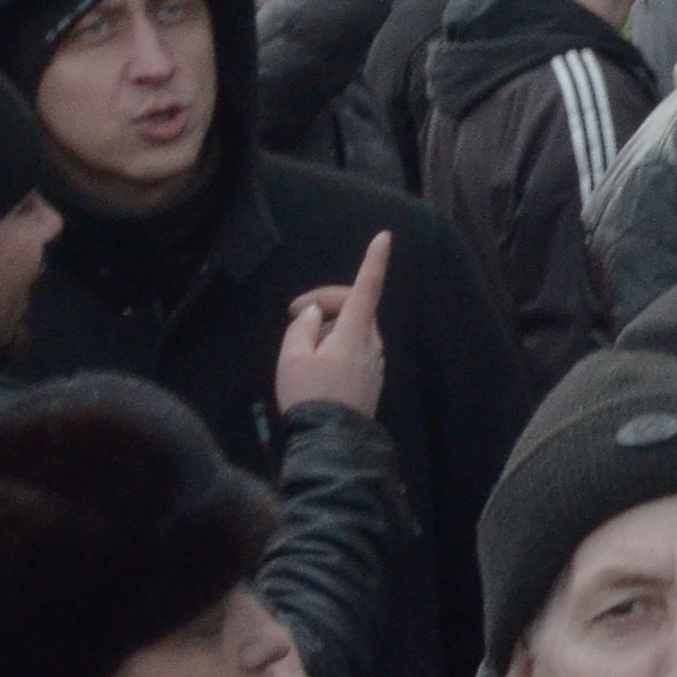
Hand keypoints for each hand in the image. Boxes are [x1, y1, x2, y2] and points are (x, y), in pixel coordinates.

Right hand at [274, 232, 389, 421]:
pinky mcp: (372, 376)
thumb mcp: (292, 359)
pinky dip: (337, 346)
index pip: (367, 288)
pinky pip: (356, 349)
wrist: (332, 439)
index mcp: (354, 332)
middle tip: (294, 313)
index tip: (384, 237)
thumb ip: (302, 328)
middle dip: (327, 302)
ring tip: (301, 349)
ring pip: (354, 329)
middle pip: (355, 307)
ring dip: (330, 328)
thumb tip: (314, 314)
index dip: (374, 261)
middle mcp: (372, 342)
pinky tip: (316, 368)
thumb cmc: (310, 395)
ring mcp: (375, 360)